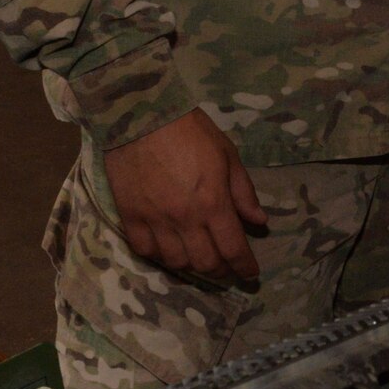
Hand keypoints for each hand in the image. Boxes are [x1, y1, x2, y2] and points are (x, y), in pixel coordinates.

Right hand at [102, 108, 267, 280]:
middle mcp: (185, 219)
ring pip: (176, 262)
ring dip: (192, 265)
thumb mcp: (227, 155)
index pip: (233, 249)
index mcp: (213, 203)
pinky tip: (168, 249)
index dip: (245, 267)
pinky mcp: (130, 216)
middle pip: (206, 263)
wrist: (140, 115)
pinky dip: (159, 256)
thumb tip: (259, 221)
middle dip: (221, 271)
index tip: (250, 273)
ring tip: (199, 258)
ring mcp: (155, 220)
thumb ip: (243, 192)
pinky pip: (145, 250)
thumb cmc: (190, 130)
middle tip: (226, 268)